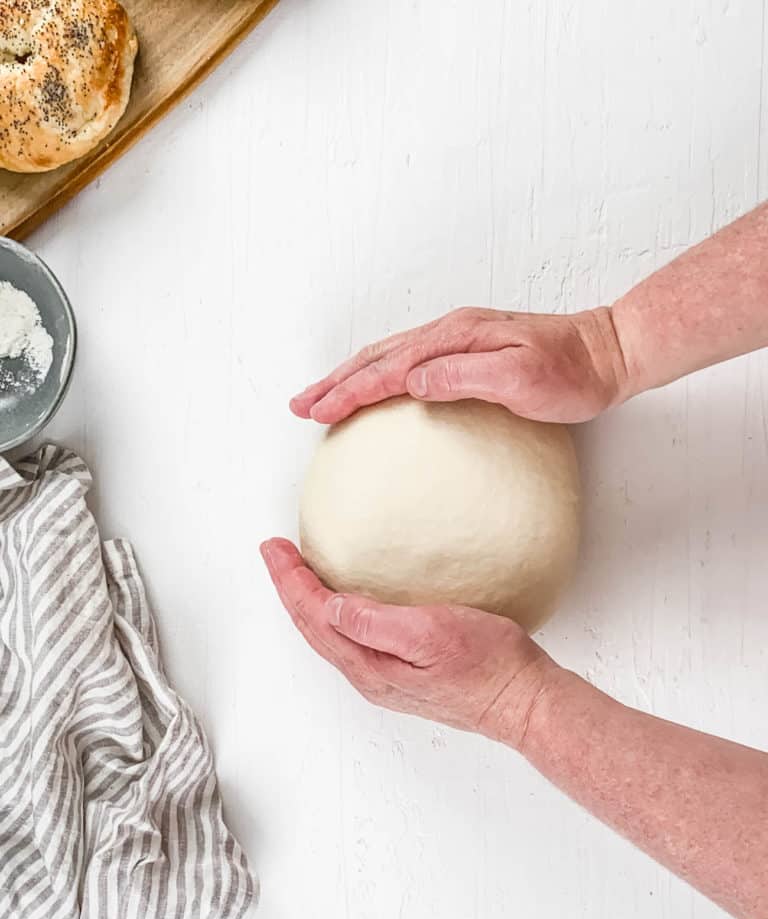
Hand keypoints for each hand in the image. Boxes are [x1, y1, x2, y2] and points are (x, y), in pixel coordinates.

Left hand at [260, 538, 572, 747]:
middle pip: (312, 627)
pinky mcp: (402, 672)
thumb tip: (331, 607)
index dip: (290, 580)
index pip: (313, 616)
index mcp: (369, 664)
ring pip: (328, 635)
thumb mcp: (431, 634)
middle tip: (275, 553)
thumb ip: (376, 623)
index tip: (275, 549)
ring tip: (295, 574)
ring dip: (307, 602)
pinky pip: (350, 639)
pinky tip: (340, 603)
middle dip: (289, 587)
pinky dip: (332, 614)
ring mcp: (384, 676)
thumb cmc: (487, 667)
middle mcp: (369, 674)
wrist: (522, 700)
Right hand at [290, 306, 628, 424]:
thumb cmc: (572, 373)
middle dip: (334, 381)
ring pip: (388, 356)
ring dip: (351, 376)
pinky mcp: (466, 350)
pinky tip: (376, 388)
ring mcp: (457, 339)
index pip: (388, 368)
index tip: (316, 410)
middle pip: (377, 357)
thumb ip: (463, 377)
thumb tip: (410, 381)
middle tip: (300, 404)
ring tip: (323, 396)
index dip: (348, 390)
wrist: (608, 352)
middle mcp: (450, 333)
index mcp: (455, 339)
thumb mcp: (521, 381)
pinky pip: (408, 361)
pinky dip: (379, 374)